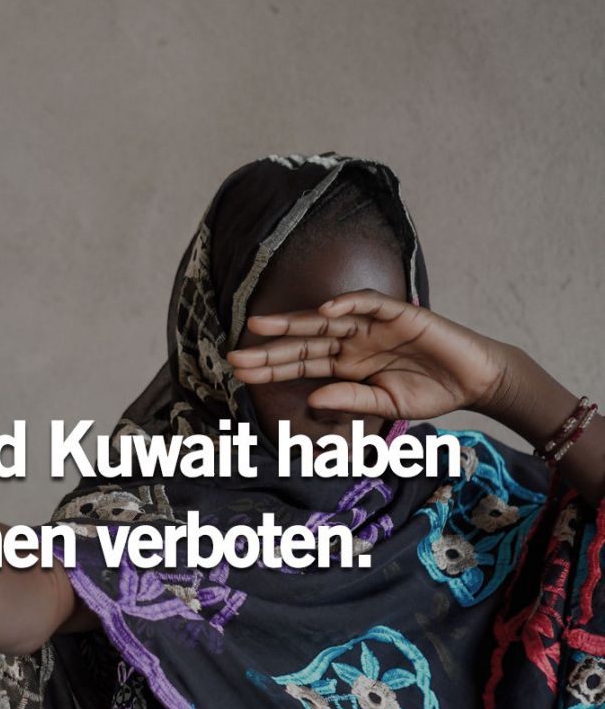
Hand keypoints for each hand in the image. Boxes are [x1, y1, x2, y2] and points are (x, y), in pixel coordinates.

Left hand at [226, 290, 512, 420]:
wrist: (474, 381)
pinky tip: (325, 307)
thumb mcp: (385, 406)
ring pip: (326, 319)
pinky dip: (349, 303)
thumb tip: (312, 401)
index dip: (271, 368)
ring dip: (294, 321)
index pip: (300, 364)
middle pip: (304, 342)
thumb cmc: (430, 391)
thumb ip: (351, 402)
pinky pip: (370, 303)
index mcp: (345, 365)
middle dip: (270, 348)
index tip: (238, 373)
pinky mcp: (400, 314)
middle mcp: (352, 342)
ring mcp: (373, 326)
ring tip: (261, 325)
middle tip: (233, 355)